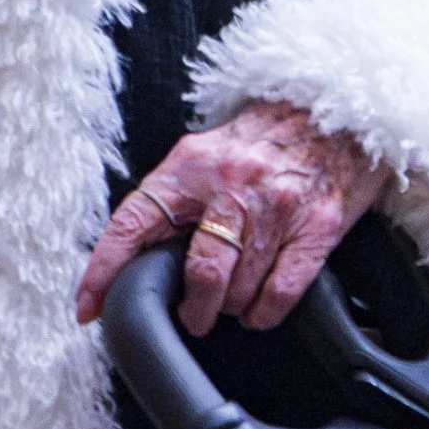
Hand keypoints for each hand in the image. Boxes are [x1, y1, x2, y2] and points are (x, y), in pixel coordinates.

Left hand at [74, 100, 391, 337]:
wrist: (339, 112)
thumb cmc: (269, 138)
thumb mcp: (209, 153)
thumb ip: (177, 196)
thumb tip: (141, 252)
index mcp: (192, 165)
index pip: (133, 223)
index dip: (104, 270)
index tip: (88, 307)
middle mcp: (233, 184)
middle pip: (201, 272)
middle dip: (194, 309)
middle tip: (194, 315)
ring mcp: (278, 207)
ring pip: (240, 290)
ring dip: (232, 307)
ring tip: (235, 299)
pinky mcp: (316, 226)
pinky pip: (280, 292)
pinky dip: (264, 312)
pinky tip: (261, 307)